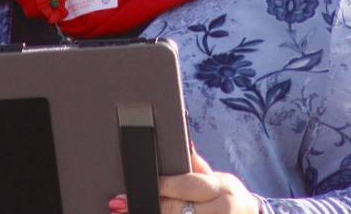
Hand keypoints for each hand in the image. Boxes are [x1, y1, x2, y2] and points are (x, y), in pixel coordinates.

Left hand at [109, 149, 258, 213]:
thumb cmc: (230, 196)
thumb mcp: (219, 178)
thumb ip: (197, 165)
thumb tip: (184, 143)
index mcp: (221, 188)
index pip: (187, 185)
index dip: (161, 186)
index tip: (138, 184)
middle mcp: (221, 209)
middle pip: (179, 209)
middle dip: (150, 205)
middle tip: (120, 203)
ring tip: (125, 213)